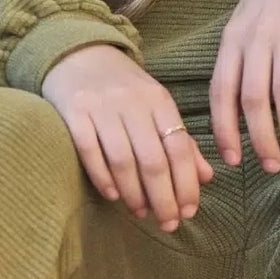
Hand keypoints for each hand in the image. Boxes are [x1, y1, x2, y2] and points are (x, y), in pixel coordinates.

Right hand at [41, 43, 214, 231]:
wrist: (78, 54)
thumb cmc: (123, 87)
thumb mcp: (156, 106)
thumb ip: (181, 140)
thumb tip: (206, 177)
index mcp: (159, 100)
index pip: (179, 148)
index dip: (186, 183)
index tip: (189, 212)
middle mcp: (132, 102)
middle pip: (153, 159)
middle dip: (164, 197)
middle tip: (168, 224)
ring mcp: (101, 107)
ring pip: (123, 159)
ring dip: (134, 193)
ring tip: (141, 212)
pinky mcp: (73, 112)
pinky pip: (89, 151)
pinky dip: (103, 177)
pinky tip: (113, 196)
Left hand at [210, 0, 279, 171]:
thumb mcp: (242, 26)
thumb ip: (236, 64)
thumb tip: (231, 114)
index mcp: (232, 41)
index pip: (221, 93)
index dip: (224, 129)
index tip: (232, 160)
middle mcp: (256, 38)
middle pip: (252, 99)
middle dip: (260, 139)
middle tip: (271, 165)